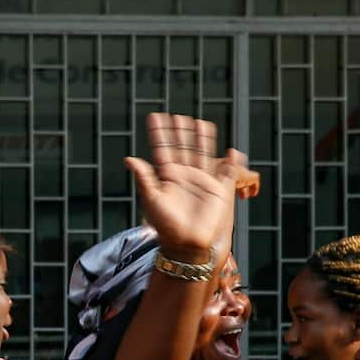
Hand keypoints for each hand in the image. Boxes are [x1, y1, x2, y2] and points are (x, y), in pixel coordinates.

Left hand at [125, 114, 247, 263]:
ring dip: (202, 139)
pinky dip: (230, 162)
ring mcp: (202, 181)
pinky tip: (230, 151)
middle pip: (183, 147)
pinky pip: (226, 172)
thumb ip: (144, 177)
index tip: (155, 117)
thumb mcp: (151, 199)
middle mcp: (184, 176)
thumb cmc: (166, 225)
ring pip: (203, 154)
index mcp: (167, 177)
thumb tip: (129, 159)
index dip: (160, 134)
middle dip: (181, 132)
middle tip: (178, 116)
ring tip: (201, 123)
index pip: (163, 149)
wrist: (186, 243)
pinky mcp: (219, 190)